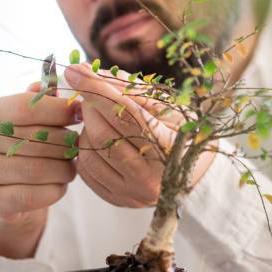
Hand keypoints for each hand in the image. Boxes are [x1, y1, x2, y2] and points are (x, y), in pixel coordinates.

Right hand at [0, 82, 81, 257]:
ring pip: (45, 168)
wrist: (7, 197)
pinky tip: (58, 184)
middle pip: (41, 138)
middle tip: (77, 146)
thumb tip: (64, 77)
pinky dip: (59, 189)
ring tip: (70, 165)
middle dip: (68, 143)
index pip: (30, 106)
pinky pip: (43, 193)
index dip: (61, 109)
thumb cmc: (27, 147)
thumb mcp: (32, 119)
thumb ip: (46, 99)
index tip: (82, 113)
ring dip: (67, 168)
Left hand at [64, 64, 215, 207]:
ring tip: (97, 117)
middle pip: (104, 135)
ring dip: (86, 128)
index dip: (98, 90)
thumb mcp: (169, 107)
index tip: (76, 71)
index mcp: (169, 151)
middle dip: (90, 106)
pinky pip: (86, 172)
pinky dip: (84, 149)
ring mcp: (132, 193)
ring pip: (89, 154)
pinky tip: (97, 138)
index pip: (126, 115)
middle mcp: (150, 178)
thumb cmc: (182, 131)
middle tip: (90, 92)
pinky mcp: (117, 200)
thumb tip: (89, 71)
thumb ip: (132, 90)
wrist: (195, 171)